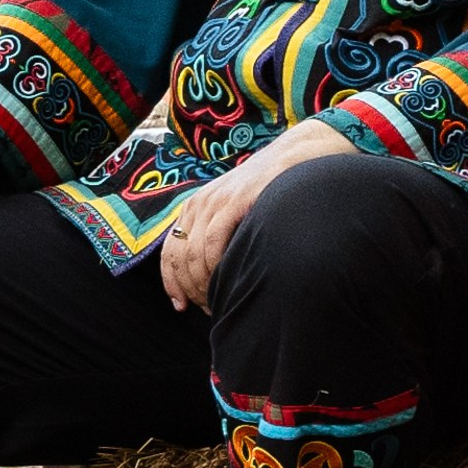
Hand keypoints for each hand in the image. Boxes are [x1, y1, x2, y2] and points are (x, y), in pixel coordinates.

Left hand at [160, 119, 347, 311]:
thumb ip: (221, 233)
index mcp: (195, 206)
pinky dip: (215, 267)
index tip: (180, 306)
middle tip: (207, 309)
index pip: (171, 250)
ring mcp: (216, 201)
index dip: (171, 282)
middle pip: (179, 257)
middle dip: (190, 289)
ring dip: (203, 284)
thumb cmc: (270, 192)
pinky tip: (228, 281)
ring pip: (194, 254)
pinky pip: (213, 242)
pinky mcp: (235, 201)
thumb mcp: (237, 210)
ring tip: (219, 302)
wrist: (296, 158)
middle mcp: (200, 203)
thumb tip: (212, 274)